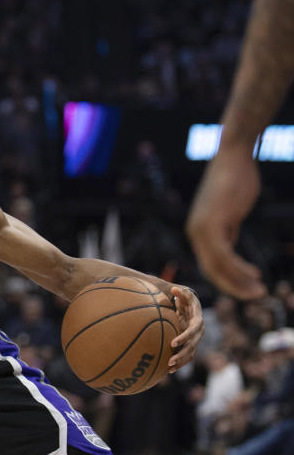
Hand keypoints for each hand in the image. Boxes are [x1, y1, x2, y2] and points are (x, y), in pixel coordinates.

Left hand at [169, 286, 203, 372]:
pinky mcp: (191, 345)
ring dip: (181, 362)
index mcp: (198, 321)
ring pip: (190, 354)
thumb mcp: (184, 294)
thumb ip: (180, 293)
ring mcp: (196, 340)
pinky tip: (168, 371)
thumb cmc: (185, 299)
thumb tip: (174, 289)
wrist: (192, 306)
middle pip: (192, 346)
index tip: (173, 343)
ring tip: (168, 369)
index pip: (193, 331)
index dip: (184, 337)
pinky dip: (179, 363)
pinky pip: (187, 356)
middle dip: (182, 355)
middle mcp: (199, 333)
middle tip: (170, 361)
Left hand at [186, 147, 266, 298]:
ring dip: (239, 282)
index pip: (209, 265)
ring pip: (218, 266)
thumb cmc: (234, 182)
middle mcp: (195, 232)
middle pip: (211, 270)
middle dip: (233, 287)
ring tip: (259, 290)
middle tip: (254, 296)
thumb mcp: (229, 213)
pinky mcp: (211, 223)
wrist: (232, 158)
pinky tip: (253, 274)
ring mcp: (201, 229)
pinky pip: (224, 255)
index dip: (227, 280)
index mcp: (198, 231)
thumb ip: (227, 231)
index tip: (246, 288)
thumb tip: (229, 247)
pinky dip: (239, 268)